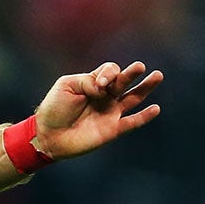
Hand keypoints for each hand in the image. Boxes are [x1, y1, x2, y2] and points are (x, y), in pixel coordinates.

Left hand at [33, 61, 162, 160]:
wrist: (47, 136)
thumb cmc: (54, 109)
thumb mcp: (67, 86)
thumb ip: (88, 80)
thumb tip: (105, 87)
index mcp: (94, 83)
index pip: (110, 71)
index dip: (108, 74)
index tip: (99, 84)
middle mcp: (105, 96)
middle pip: (124, 81)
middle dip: (132, 73)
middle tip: (139, 67)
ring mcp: (110, 113)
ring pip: (133, 98)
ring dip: (146, 87)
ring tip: (157, 76)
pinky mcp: (111, 130)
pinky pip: (131, 123)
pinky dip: (144, 117)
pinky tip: (155, 109)